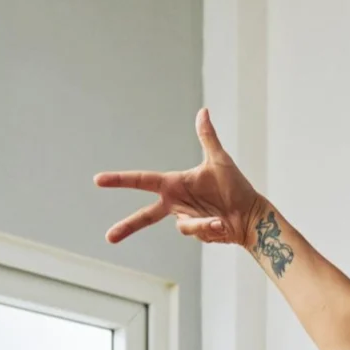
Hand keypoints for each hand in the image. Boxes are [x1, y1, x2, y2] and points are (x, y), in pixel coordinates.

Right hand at [95, 108, 263, 249]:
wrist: (250, 214)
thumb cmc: (235, 186)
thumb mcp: (219, 160)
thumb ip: (207, 137)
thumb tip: (203, 111)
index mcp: (174, 184)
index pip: (142, 180)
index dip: (120, 180)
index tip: (99, 180)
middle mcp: (176, 204)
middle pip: (145, 217)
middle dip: (127, 226)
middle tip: (108, 237)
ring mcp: (186, 220)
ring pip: (184, 226)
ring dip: (202, 223)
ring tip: (220, 221)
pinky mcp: (196, 234)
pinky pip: (198, 232)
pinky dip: (210, 228)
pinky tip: (223, 225)